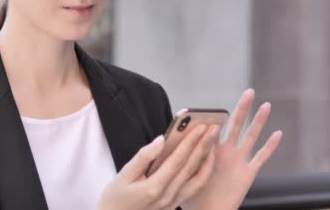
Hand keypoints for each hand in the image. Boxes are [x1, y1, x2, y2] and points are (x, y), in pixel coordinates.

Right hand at [98, 123, 219, 209]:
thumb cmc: (115, 199)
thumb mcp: (123, 175)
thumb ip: (143, 157)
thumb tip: (161, 140)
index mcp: (154, 188)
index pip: (178, 160)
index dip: (190, 142)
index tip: (200, 127)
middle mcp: (168, 197)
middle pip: (191, 167)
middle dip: (204, 146)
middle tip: (214, 128)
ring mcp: (173, 203)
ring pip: (197, 180)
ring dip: (207, 159)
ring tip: (213, 142)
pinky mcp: (174, 206)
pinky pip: (194, 188)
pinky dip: (203, 173)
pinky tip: (205, 161)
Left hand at [183, 89, 282, 209]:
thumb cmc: (193, 195)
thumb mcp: (185, 173)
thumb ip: (184, 156)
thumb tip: (168, 140)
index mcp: (210, 150)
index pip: (213, 128)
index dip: (214, 117)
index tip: (214, 106)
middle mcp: (226, 151)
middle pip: (236, 125)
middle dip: (242, 109)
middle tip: (249, 92)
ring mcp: (239, 161)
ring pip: (251, 137)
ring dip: (259, 121)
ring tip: (265, 105)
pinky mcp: (248, 173)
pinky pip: (261, 157)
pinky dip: (270, 146)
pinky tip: (277, 134)